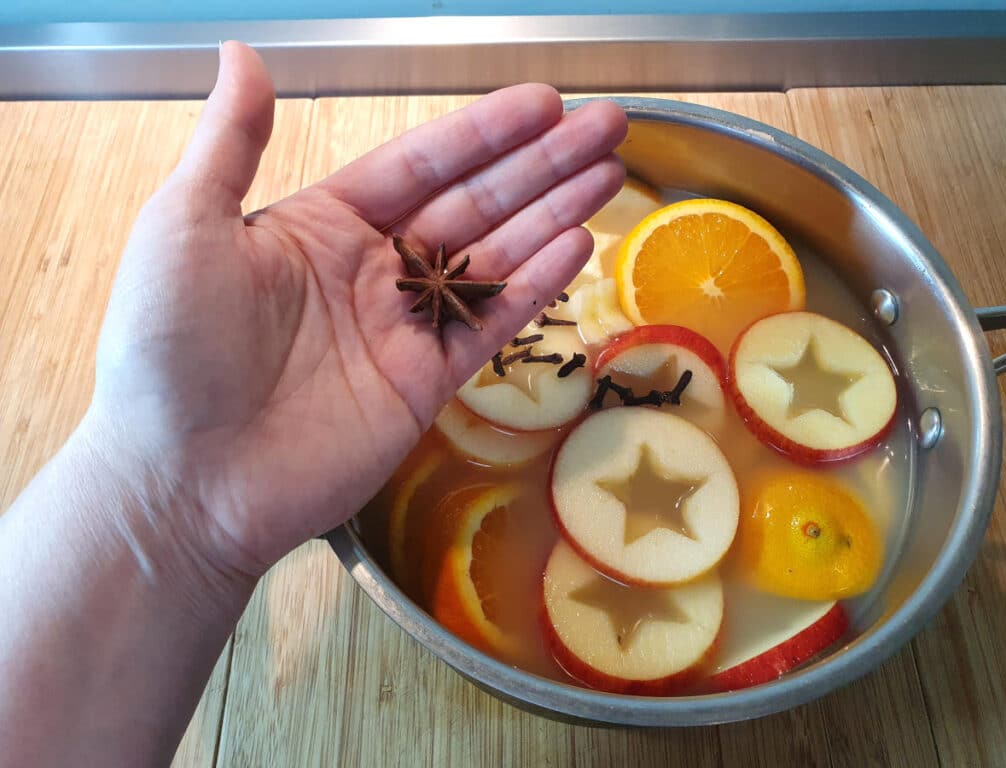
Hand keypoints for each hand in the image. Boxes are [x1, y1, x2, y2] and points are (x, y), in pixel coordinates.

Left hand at [89, 42, 626, 576]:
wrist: (185, 479)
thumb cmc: (168, 350)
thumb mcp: (186, 227)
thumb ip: (231, 141)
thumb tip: (242, 51)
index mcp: (321, 224)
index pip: (420, 163)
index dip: (483, 132)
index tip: (540, 102)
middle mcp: (370, 269)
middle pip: (474, 202)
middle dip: (541, 163)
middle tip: (603, 125)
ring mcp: (402, 328)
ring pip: (494, 258)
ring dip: (553, 214)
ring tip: (608, 174)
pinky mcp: (424, 384)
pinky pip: (490, 325)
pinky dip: (534, 287)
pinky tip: (576, 247)